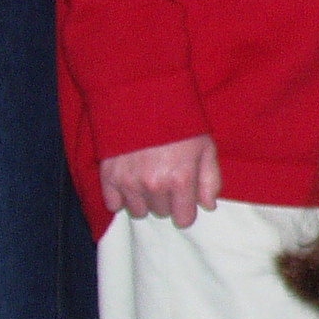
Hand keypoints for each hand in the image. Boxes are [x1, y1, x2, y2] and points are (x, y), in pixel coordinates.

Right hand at [100, 134, 220, 228]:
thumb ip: (210, 180)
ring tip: (147, 179)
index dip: (186, 210)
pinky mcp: (108, 176)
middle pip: (162, 213)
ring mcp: (129, 182)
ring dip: (144, 200)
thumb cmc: (180, 123)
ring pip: (139, 211)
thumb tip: (208, 206)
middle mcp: (154, 185)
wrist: (143, 99)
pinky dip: (120, 198)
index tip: (185, 200)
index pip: (184, 219)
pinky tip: (129, 182)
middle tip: (166, 178)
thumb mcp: (206, 147)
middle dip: (166, 200)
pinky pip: (113, 204)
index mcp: (180, 179)